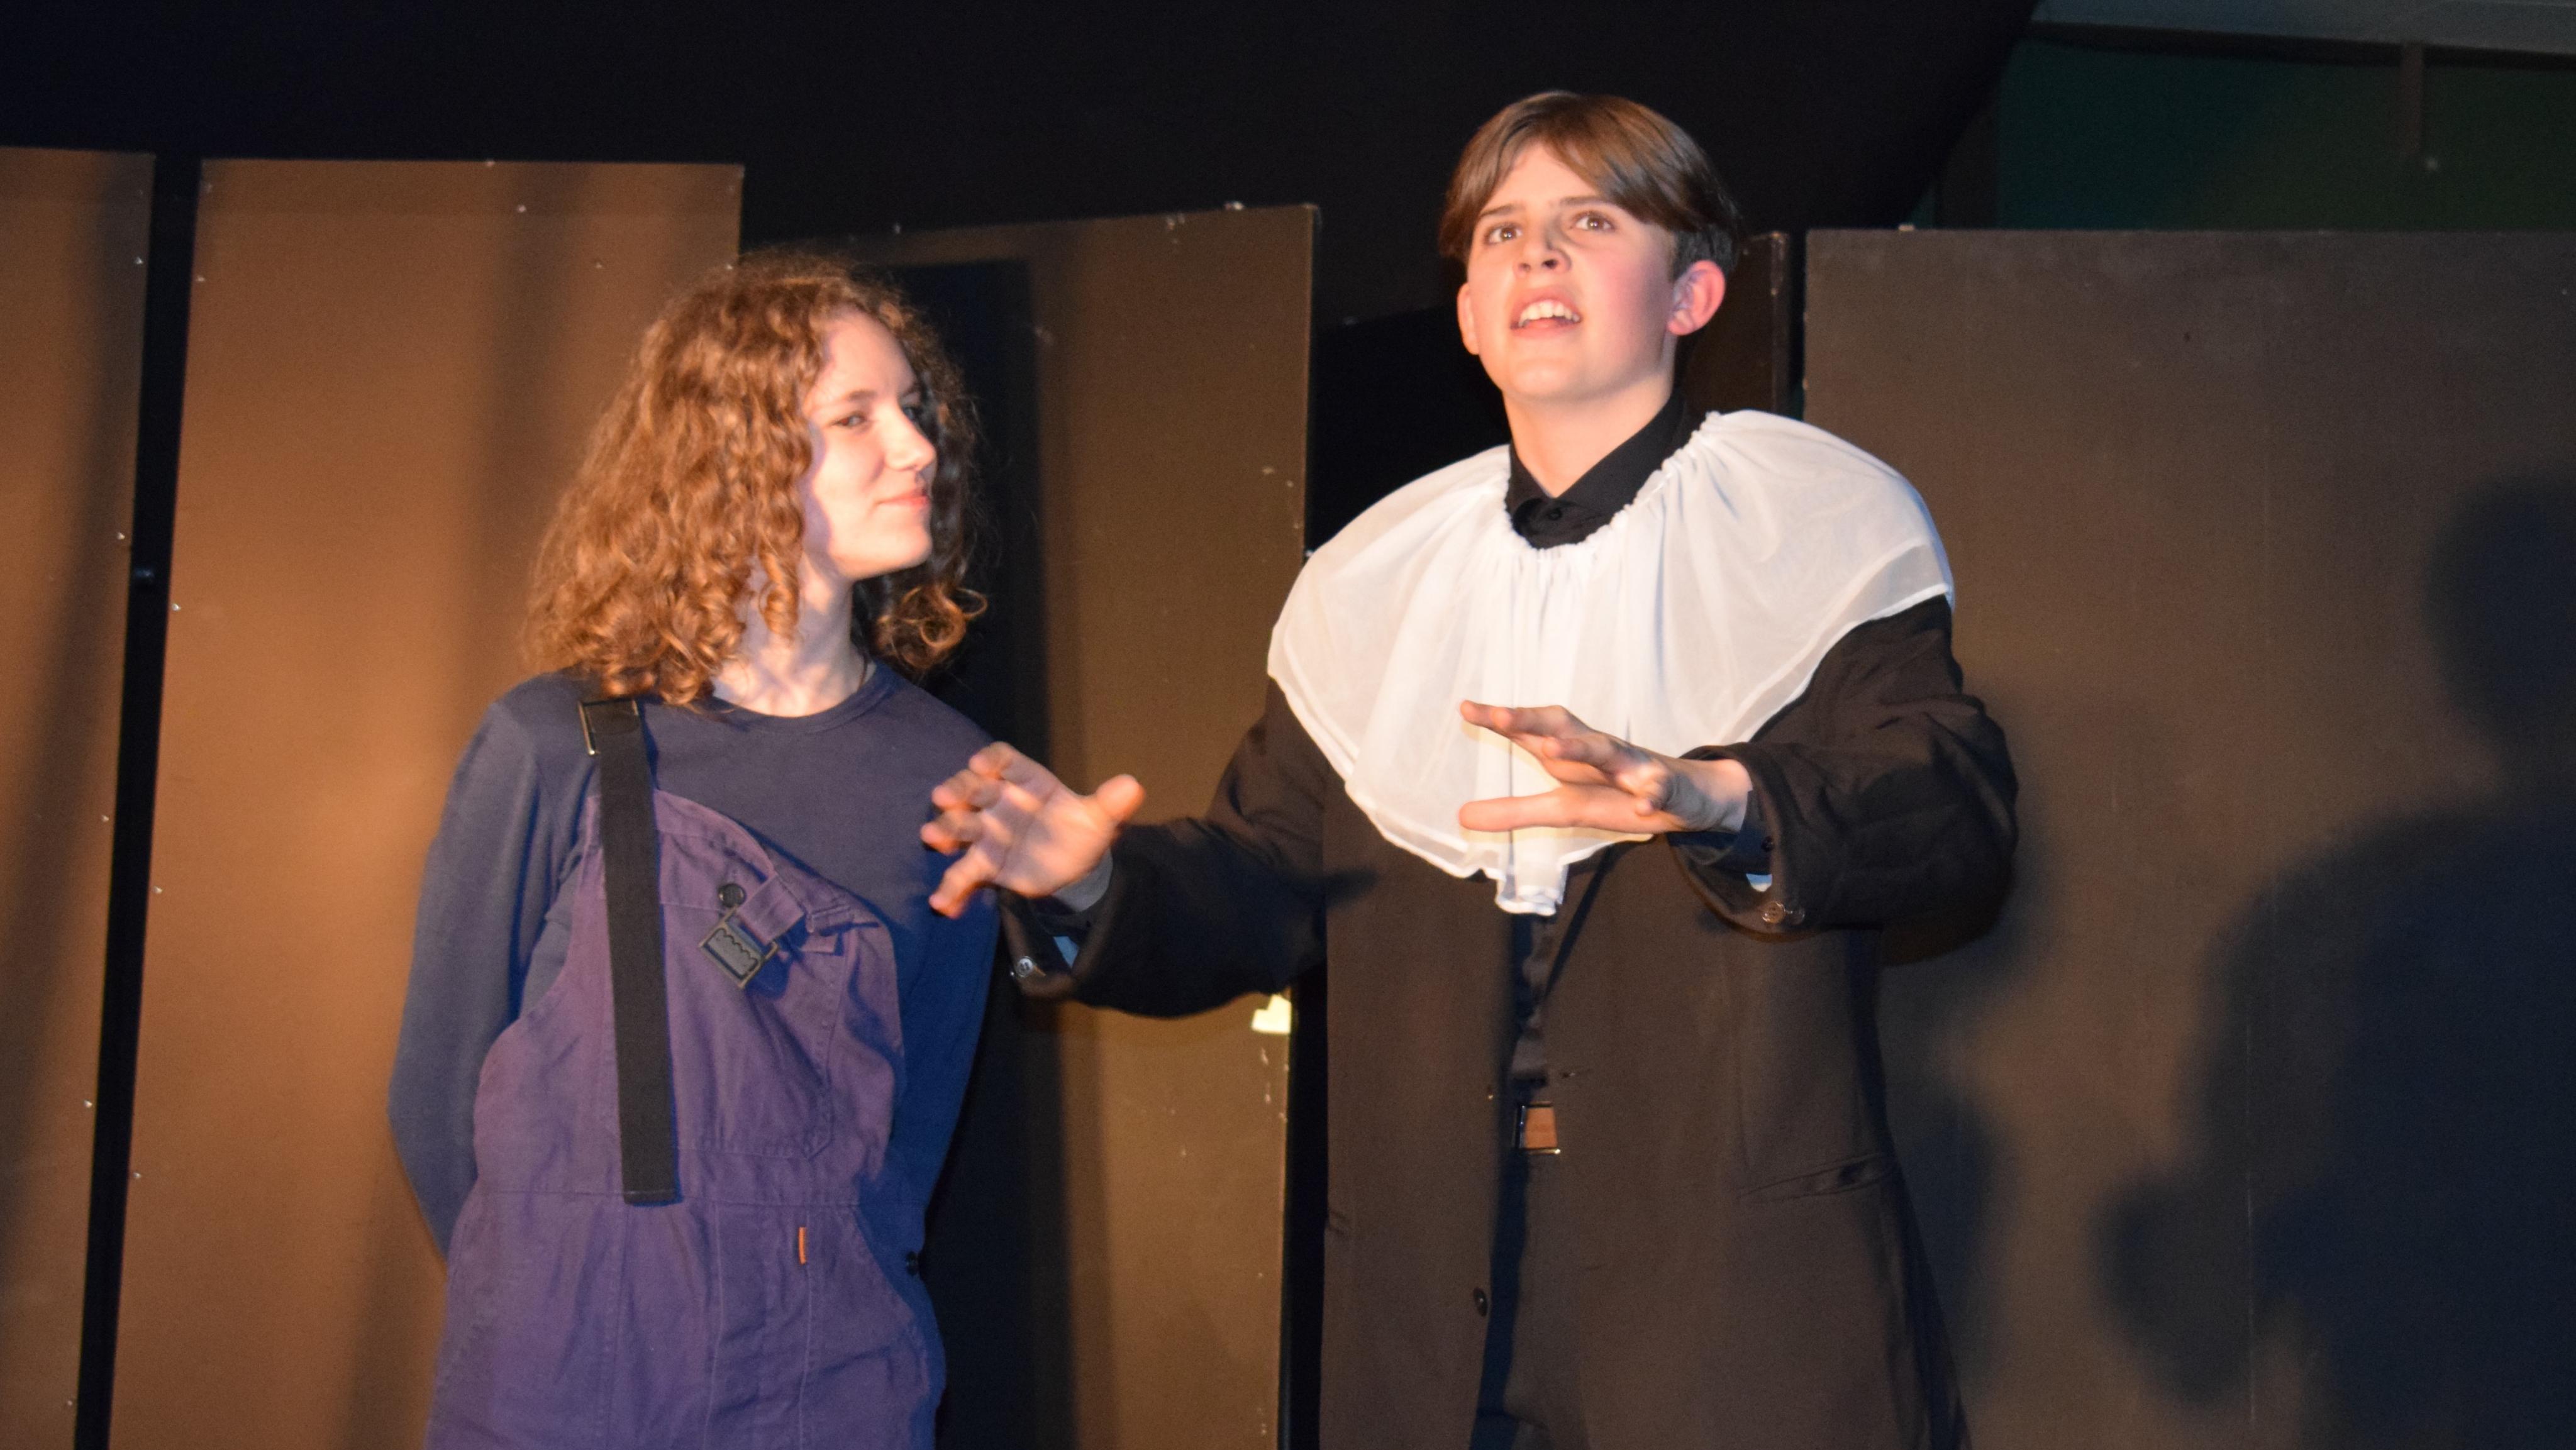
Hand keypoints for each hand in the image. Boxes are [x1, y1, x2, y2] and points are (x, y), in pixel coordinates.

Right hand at [921, 743, 1143, 917]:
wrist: (1073, 867)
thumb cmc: (1080, 832)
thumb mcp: (1100, 819)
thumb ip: (1111, 803)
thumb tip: (1133, 786)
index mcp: (1028, 783)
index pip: (1006, 762)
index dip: (991, 761)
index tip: (981, 765)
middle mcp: (1002, 802)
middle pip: (974, 789)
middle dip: (957, 791)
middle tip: (944, 797)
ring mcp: (990, 832)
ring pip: (962, 826)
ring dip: (946, 829)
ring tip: (934, 837)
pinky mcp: (986, 864)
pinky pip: (964, 875)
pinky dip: (951, 889)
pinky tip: (942, 904)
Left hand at [1455, 702, 1749, 835]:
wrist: (1684, 796)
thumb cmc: (1616, 793)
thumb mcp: (1562, 807)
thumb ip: (1514, 810)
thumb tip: (1461, 815)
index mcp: (1573, 753)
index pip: (1534, 730)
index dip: (1502, 719)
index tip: (1467, 709)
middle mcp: (1601, 751)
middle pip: (1566, 729)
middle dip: (1534, 722)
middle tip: (1502, 717)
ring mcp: (1635, 767)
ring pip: (1609, 750)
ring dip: (1582, 748)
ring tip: (1553, 750)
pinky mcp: (1666, 788)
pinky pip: (1658, 789)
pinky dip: (1651, 795)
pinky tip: (1643, 805)